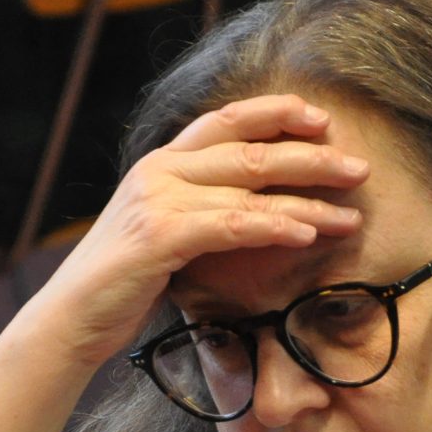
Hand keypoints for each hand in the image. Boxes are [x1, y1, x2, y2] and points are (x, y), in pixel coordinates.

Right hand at [30, 93, 371, 368]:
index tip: (322, 119)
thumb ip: (202, 211)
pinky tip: (307, 234)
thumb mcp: (166, 233)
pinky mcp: (160, 235)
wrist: (72, 318)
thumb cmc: (124, 283)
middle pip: (250, 149)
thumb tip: (258, 211)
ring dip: (308, 199)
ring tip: (351, 214)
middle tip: (359, 168)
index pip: (226, 120)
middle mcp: (160, 170)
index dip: (276, 113)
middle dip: (312, 156)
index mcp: (162, 163)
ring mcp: (158, 199)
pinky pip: (232, 225)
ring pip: (249, 186)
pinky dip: (274, 226)